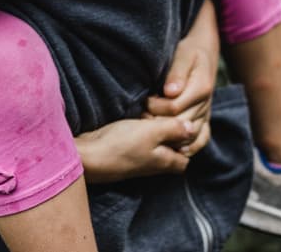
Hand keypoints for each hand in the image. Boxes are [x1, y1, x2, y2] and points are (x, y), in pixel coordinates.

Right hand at [75, 116, 195, 182]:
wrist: (88, 156)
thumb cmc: (122, 144)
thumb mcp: (152, 132)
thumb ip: (174, 129)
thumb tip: (192, 129)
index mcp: (165, 162)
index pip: (185, 159)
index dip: (188, 143)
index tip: (183, 123)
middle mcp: (153, 165)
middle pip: (171, 151)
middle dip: (172, 134)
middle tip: (166, 116)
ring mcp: (138, 160)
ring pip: (156, 145)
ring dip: (156, 130)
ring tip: (150, 115)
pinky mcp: (125, 153)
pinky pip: (141, 142)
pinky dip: (142, 131)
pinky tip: (137, 119)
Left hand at [145, 0, 218, 156]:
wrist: (204, 53)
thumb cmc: (189, 52)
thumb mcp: (182, 55)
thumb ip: (176, 73)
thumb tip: (170, 92)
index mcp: (201, 87)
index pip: (175, 108)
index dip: (156, 107)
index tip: (146, 100)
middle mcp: (206, 104)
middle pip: (180, 124)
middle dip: (159, 123)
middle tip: (144, 117)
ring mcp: (207, 114)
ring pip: (190, 136)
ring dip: (170, 136)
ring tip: (153, 129)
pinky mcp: (205, 120)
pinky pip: (201, 139)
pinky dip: (189, 146)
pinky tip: (175, 148)